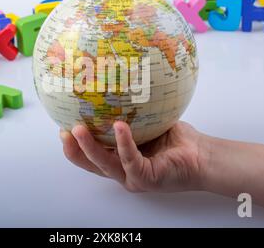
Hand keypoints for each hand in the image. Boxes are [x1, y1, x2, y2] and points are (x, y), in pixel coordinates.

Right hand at [60, 121, 206, 192]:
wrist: (201, 155)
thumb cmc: (175, 140)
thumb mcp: (146, 124)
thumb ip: (130, 114)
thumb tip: (115, 84)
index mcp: (120, 160)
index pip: (92, 155)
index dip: (75, 145)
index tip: (62, 126)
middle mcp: (122, 171)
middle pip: (91, 164)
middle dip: (74, 149)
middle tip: (62, 132)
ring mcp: (132, 177)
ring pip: (104, 164)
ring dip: (89, 147)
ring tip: (78, 130)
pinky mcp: (146, 178)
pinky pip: (130, 159)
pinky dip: (123, 142)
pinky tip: (118, 127)